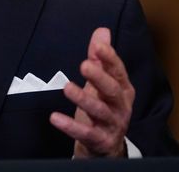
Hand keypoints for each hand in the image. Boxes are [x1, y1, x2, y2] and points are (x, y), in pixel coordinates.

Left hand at [49, 28, 134, 157]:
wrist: (106, 147)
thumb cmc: (103, 108)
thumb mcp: (101, 82)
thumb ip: (100, 58)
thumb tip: (102, 32)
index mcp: (123, 89)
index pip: (118, 71)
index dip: (110, 58)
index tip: (99, 47)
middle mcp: (121, 106)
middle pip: (112, 90)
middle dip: (99, 77)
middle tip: (84, 65)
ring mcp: (112, 124)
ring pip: (100, 111)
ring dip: (84, 99)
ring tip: (67, 87)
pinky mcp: (100, 141)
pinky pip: (86, 133)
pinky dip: (70, 126)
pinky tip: (55, 118)